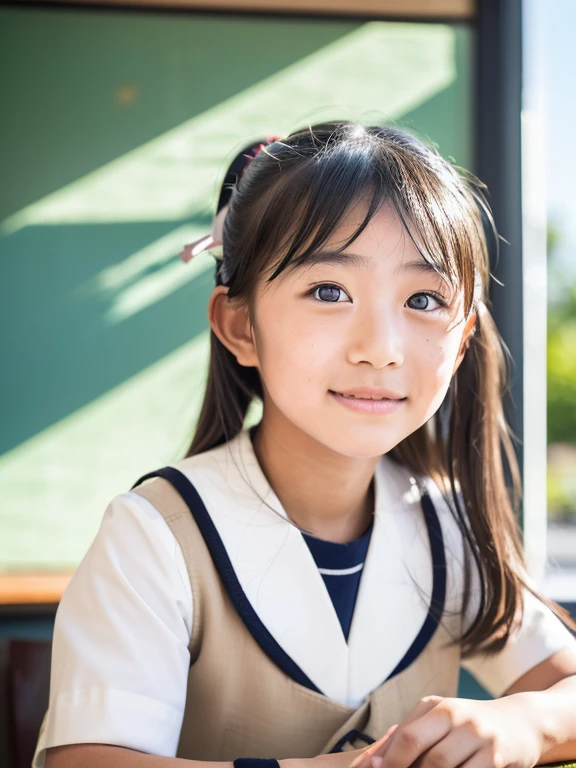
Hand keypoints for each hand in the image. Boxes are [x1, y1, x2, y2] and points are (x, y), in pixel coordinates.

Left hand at [347, 694, 542, 767]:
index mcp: (438, 706)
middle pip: (427, 757)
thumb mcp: (440, 718)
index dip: (388, 760)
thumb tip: (375, 758)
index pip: (406, 737)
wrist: (520, 722)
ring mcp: (480, 738)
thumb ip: (411, 732)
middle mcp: (459, 718)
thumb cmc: (469, 724)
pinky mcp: (497, 758)